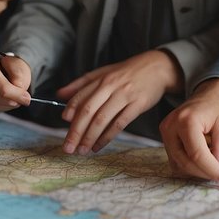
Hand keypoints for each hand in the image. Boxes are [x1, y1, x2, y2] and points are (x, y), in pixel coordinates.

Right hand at [0, 51, 32, 111]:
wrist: (9, 69)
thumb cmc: (14, 67)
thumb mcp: (21, 67)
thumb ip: (19, 79)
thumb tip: (18, 94)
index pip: (0, 82)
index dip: (15, 92)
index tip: (27, 97)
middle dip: (13, 99)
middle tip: (26, 99)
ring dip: (10, 102)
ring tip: (17, 95)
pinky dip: (5, 105)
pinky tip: (9, 98)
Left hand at [57, 49, 183, 154]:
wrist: (158, 67)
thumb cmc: (129, 72)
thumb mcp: (104, 72)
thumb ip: (82, 84)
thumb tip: (59, 94)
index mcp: (101, 79)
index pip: (81, 97)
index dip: (70, 111)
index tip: (63, 125)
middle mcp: (111, 86)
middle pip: (88, 111)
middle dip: (76, 131)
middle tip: (68, 147)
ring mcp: (125, 96)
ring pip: (102, 119)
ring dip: (89, 137)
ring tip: (81, 150)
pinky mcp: (138, 105)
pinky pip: (119, 124)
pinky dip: (107, 137)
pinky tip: (98, 146)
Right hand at [159, 78, 218, 182]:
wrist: (209, 93)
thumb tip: (216, 172)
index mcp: (187, 120)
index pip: (197, 154)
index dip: (211, 169)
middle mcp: (171, 126)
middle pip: (185, 161)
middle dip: (204, 172)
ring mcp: (165, 131)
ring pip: (178, 164)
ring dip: (196, 170)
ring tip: (212, 164)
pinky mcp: (164, 136)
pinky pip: (175, 160)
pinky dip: (188, 165)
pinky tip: (202, 161)